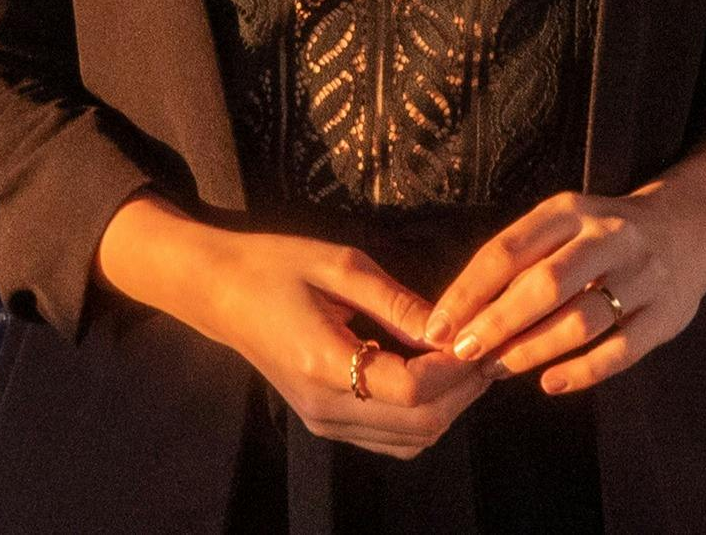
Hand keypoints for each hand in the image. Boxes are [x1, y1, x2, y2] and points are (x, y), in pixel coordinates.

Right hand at [94, 198, 487, 455]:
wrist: (220, 292)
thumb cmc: (276, 265)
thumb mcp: (340, 265)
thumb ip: (398, 303)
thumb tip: (451, 328)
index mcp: (325, 363)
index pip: (411, 389)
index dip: (454, 368)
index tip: (476, 333)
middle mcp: (325, 407)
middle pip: (419, 424)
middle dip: (463, 390)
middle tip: (485, 347)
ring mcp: (324, 422)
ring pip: (411, 440)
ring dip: (448, 408)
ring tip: (466, 362)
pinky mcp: (326, 424)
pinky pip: (391, 440)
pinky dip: (424, 418)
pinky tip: (434, 380)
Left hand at [425, 118, 705, 395]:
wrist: (691, 224)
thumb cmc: (602, 234)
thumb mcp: (562, 224)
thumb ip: (518, 262)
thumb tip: (458, 316)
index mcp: (570, 210)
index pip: (507, 251)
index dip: (467, 293)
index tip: (436, 329)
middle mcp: (607, 237)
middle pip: (545, 286)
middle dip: (498, 324)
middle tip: (465, 353)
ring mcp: (641, 276)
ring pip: (581, 321)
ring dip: (533, 351)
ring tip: (499, 369)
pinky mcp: (665, 314)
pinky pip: (620, 351)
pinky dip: (581, 372)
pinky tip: (550, 384)